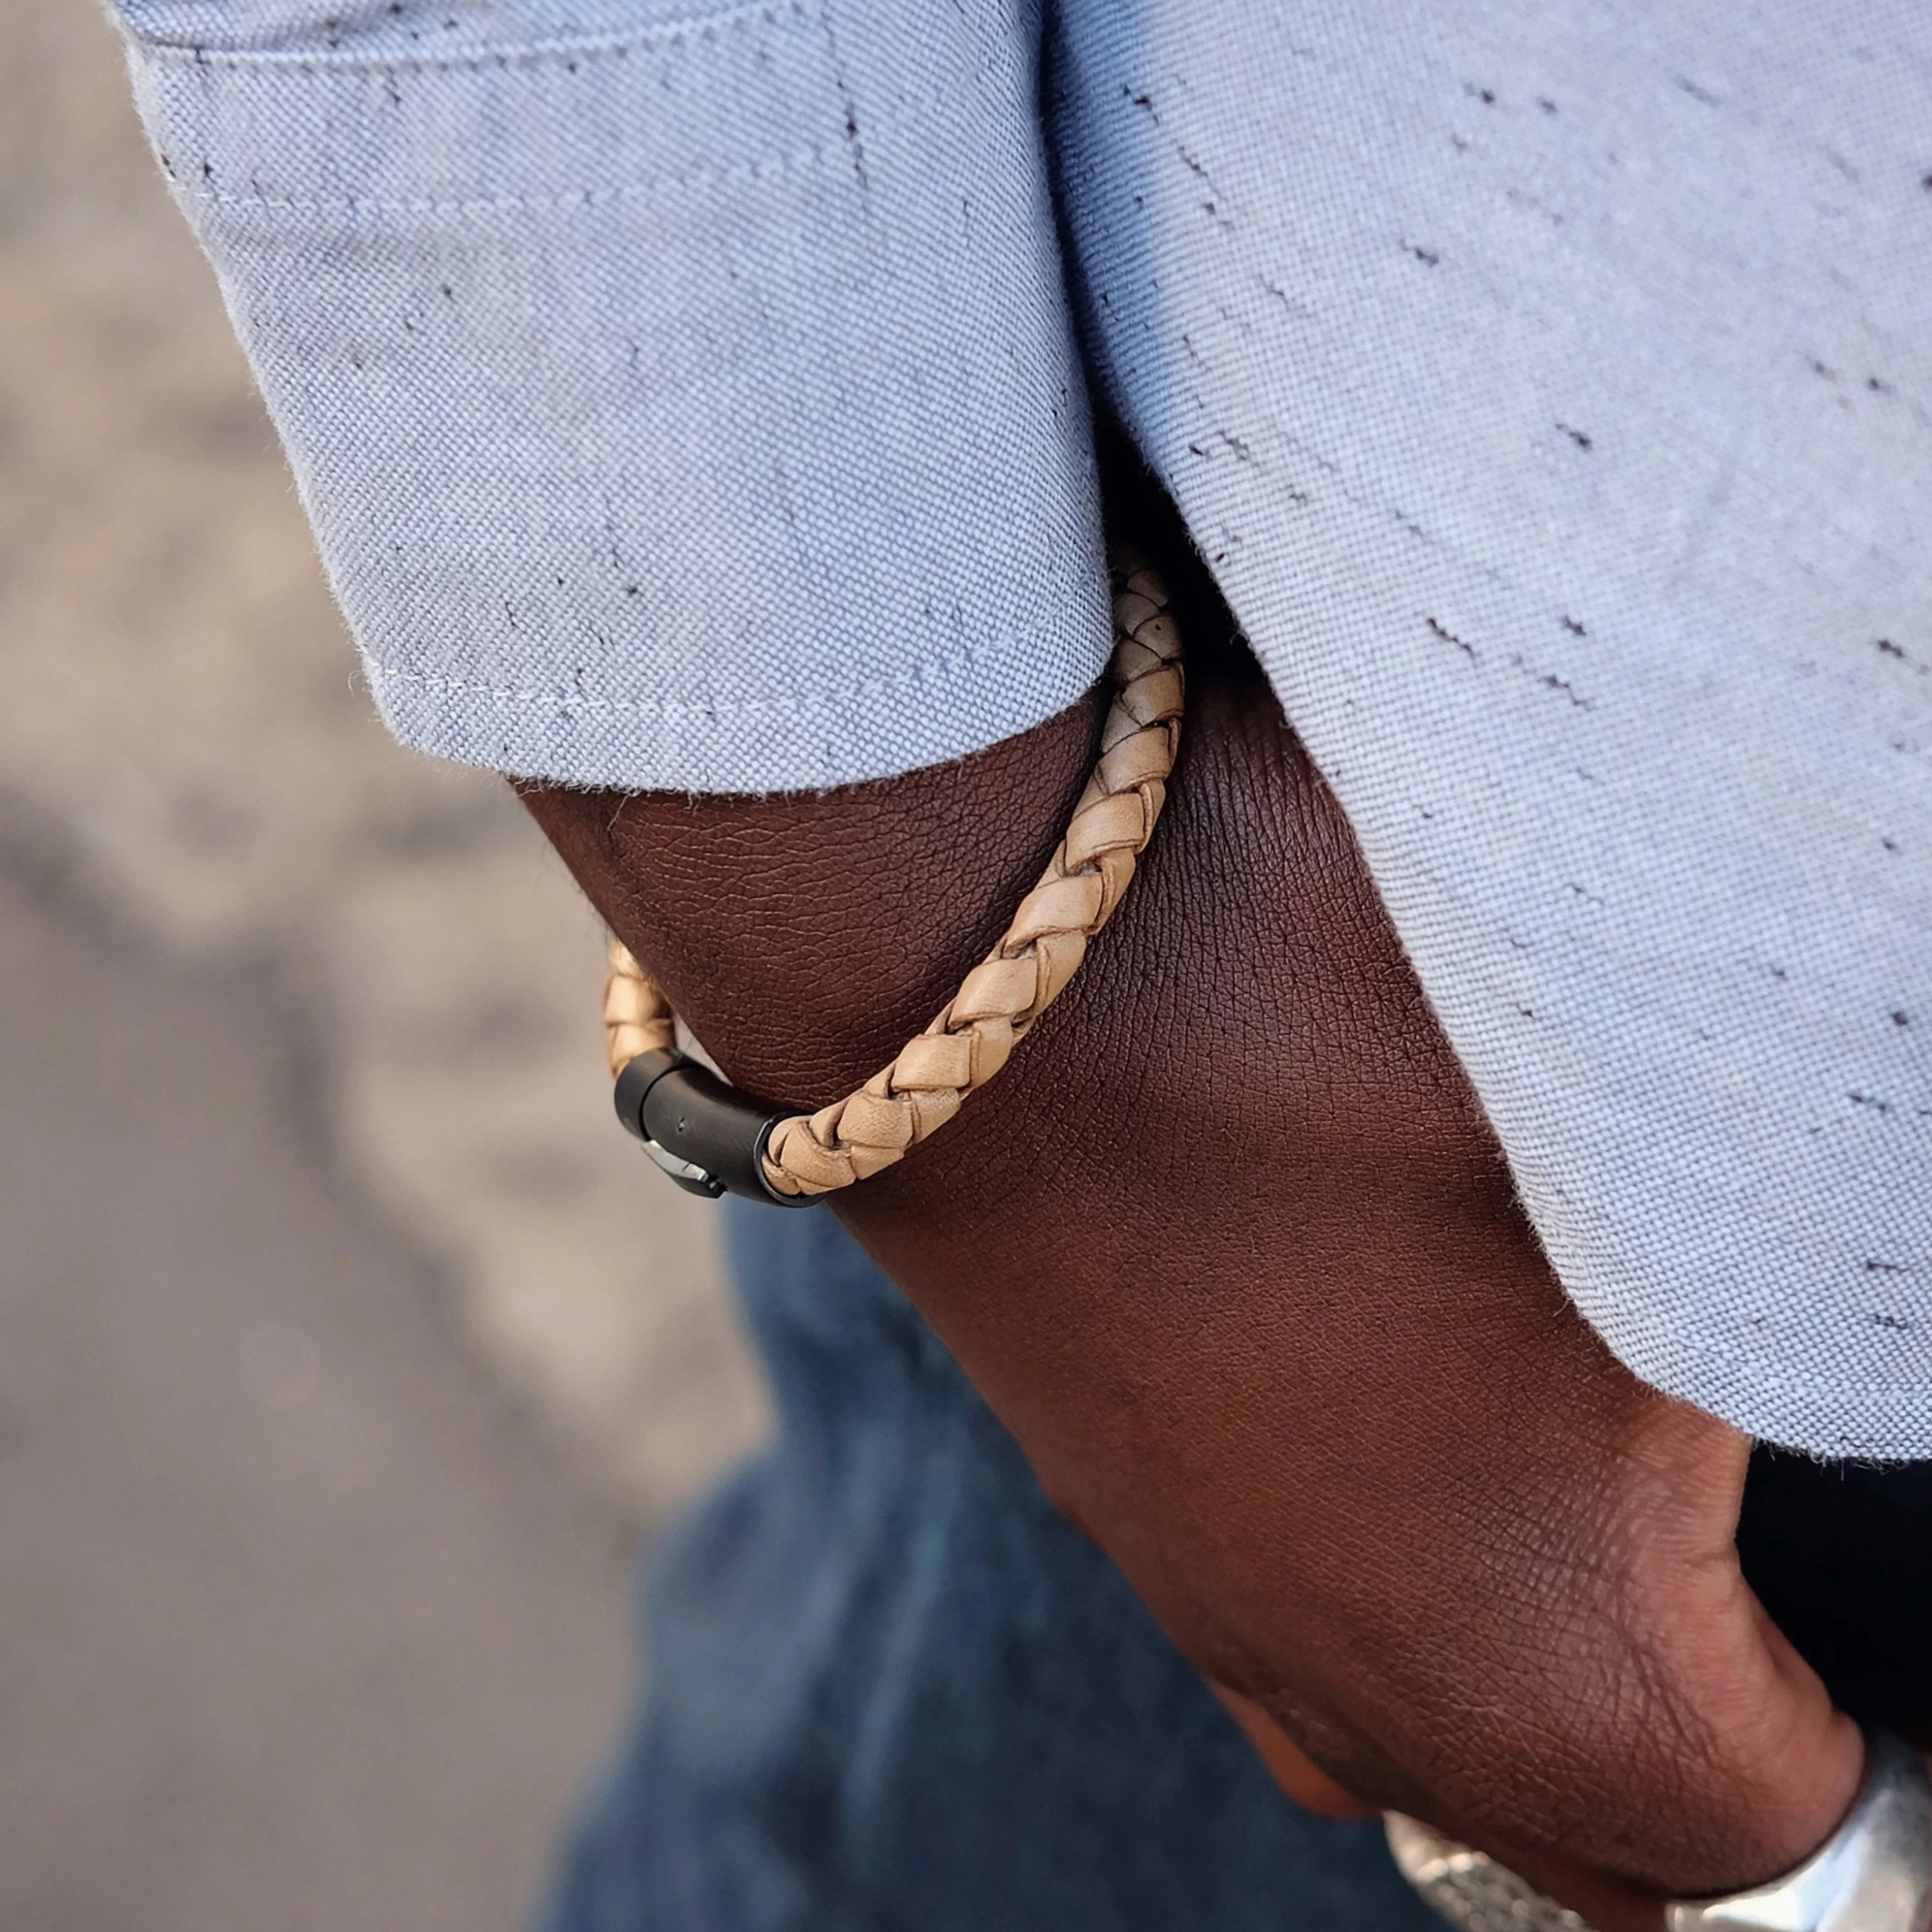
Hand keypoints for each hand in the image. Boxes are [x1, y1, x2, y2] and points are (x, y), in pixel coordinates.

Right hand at [522, 495, 1859, 1931]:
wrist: (973, 969)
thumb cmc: (1316, 1034)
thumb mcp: (1643, 1133)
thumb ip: (1800, 1274)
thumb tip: (1826, 1294)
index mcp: (1546, 1658)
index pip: (1786, 1840)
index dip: (1863, 1748)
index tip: (1871, 1637)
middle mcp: (1365, 1690)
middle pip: (1594, 1856)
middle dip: (1700, 1776)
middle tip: (1754, 1615)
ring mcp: (1221, 1613)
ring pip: (1423, 1773)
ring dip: (1536, 1716)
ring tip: (1597, 1568)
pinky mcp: (1127, 1516)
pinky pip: (1294, 1663)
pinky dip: (1388, 1629)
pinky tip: (1404, 1459)